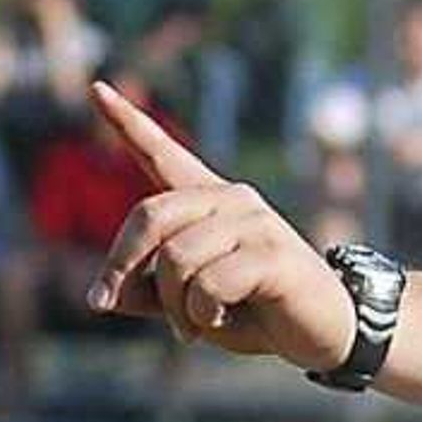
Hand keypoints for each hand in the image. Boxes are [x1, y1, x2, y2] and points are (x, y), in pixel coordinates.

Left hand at [86, 83, 357, 369]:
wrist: (325, 332)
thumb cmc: (254, 312)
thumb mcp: (188, 305)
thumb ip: (148, 294)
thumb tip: (103, 296)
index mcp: (208, 202)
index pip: (163, 154)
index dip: (128, 123)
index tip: (96, 89)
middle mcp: (231, 198)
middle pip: (150, 215)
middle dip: (121, 265)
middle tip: (109, 302)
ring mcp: (254, 220)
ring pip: (176, 258)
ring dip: (172, 306)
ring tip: (192, 326)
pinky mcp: (272, 251)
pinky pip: (208, 283)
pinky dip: (200, 314)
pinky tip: (219, 319)